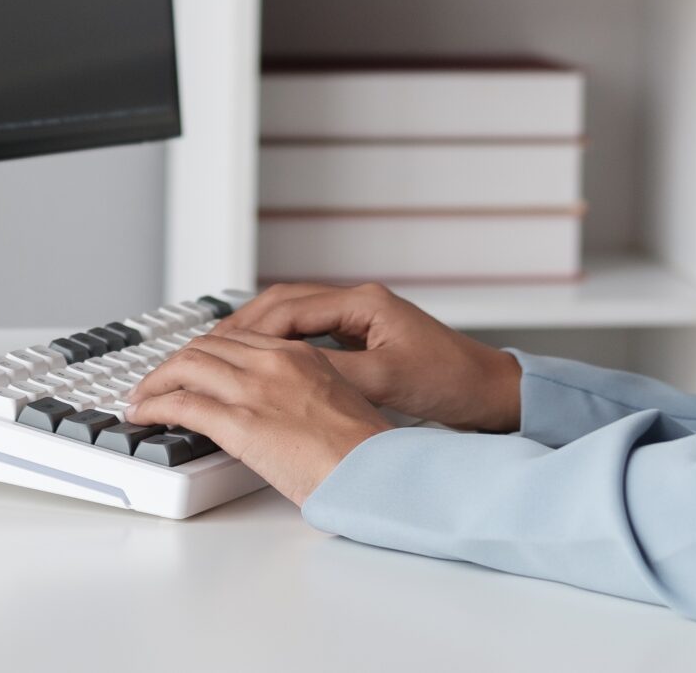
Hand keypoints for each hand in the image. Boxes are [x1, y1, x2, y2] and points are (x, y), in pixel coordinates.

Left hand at [123, 332, 393, 504]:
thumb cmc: (365, 452)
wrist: (378, 472)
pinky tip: (144, 416)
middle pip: (206, 346)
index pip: (237, 338)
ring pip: (186, 366)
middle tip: (155, 383)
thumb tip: (279, 412)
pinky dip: (154, 405)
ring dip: (155, 382)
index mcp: (300, 355)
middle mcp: (274, 362)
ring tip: (141, 400)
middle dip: (174, 363)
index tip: (189, 367)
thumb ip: (302, 394)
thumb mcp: (337, 403)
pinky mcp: (240, 423)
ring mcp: (255, 390)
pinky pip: (181, 404)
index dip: (204, 352)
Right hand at [213, 280, 522, 433]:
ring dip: (259, 333)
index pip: (290, 307)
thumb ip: (332, 373)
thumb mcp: (385, 381)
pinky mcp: (364, 339)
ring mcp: (362, 319)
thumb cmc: (450, 382)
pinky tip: (265, 364)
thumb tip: (283, 372)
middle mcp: (359, 303)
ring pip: (294, 317)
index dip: (249, 329)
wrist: (488, 392)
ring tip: (225, 355)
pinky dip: (282, 345)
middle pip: (284, 303)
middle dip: (244, 324)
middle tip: (207, 348)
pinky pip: (310, 333)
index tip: (217, 347)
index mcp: (364, 303)